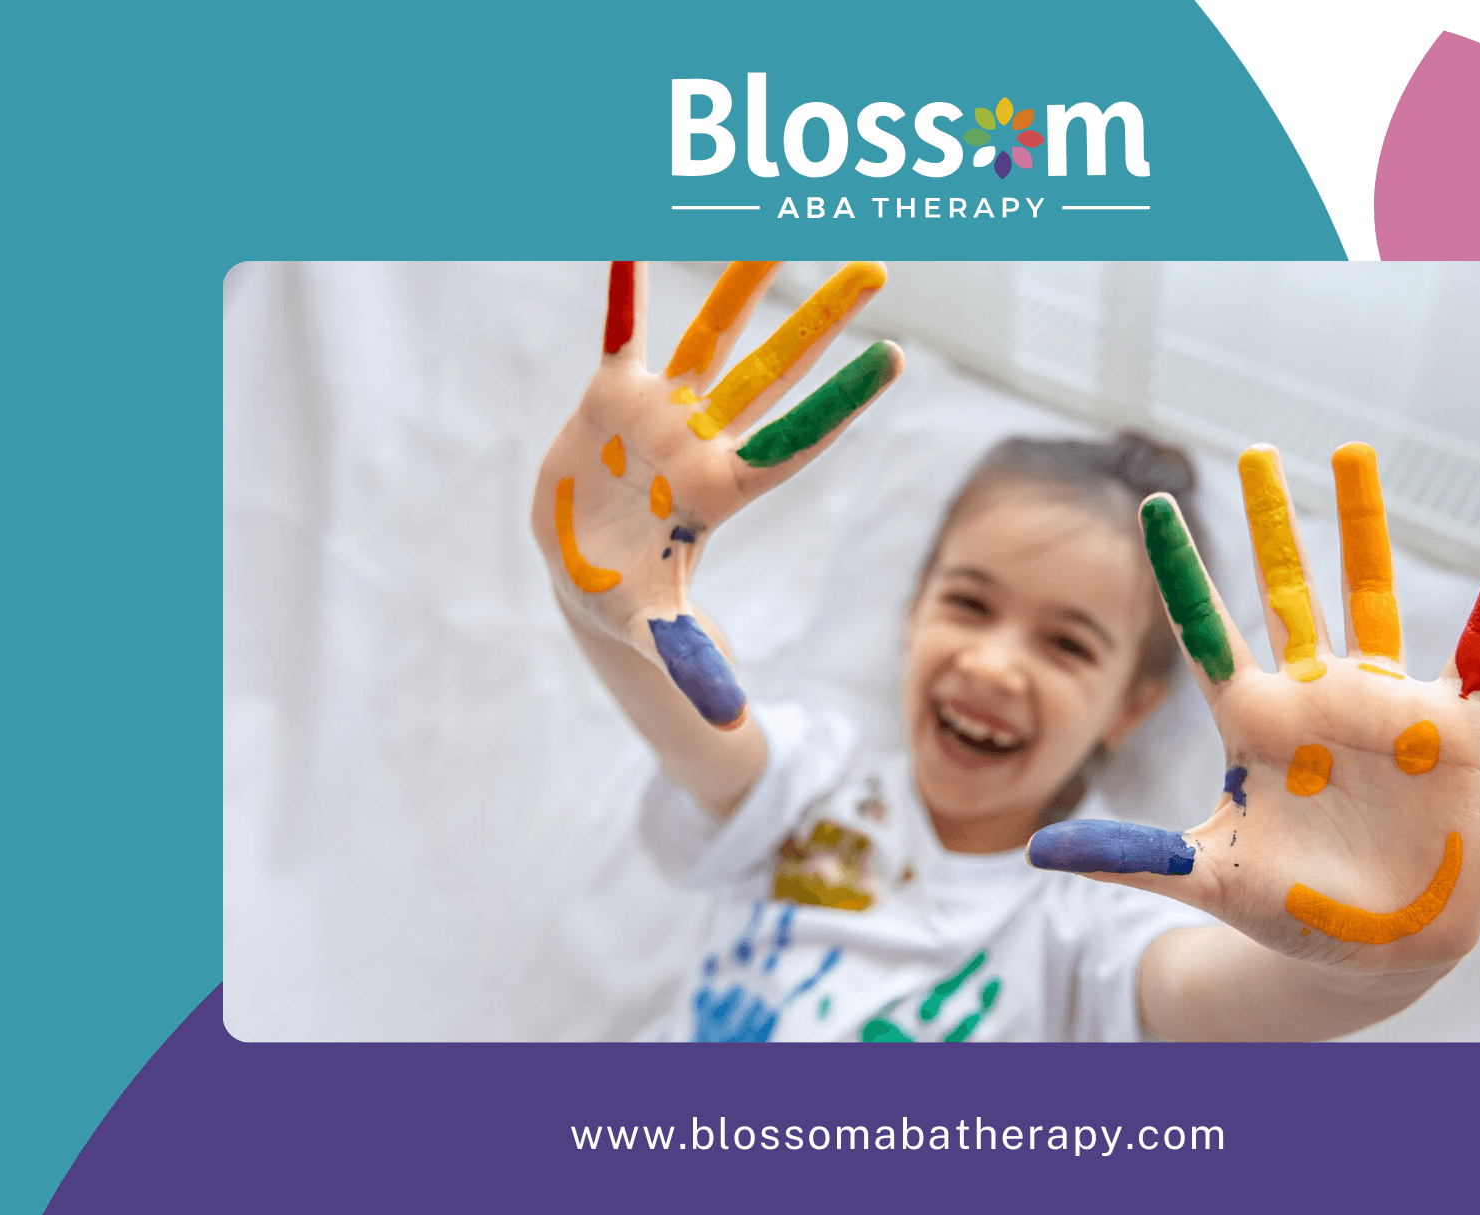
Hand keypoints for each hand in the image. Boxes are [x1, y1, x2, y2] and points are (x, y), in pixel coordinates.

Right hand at [532, 262, 902, 727]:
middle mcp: (704, 439)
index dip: (839, 399)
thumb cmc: (634, 607)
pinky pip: (622, 332)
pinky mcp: (613, 399)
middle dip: (819, 320)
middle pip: (771, 372)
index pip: (794, 437)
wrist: (585, 578)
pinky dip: (626, 289)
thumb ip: (695, 667)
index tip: (894, 356)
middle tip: (874, 265)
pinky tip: (633, 235)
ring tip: (771, 226)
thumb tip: (732, 723)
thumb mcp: (660, 638)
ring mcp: (662, 414)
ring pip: (710, 338)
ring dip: (740, 285)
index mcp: (723, 490)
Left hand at [1030, 443, 1479, 976]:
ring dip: (1363, 526)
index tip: (1152, 503)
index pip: (1206, 630)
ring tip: (1350, 451)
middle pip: (1287, 591)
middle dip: (1271, 524)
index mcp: (1253, 723)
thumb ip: (1129, 854)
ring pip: (1371, 596)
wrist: (1378, 950)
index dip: (1180, 570)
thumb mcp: (1207, 879)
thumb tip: (1035, 850)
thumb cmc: (1289, 910)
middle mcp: (1315, 697)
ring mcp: (1384, 704)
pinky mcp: (1452, 726)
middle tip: (1253, 451)